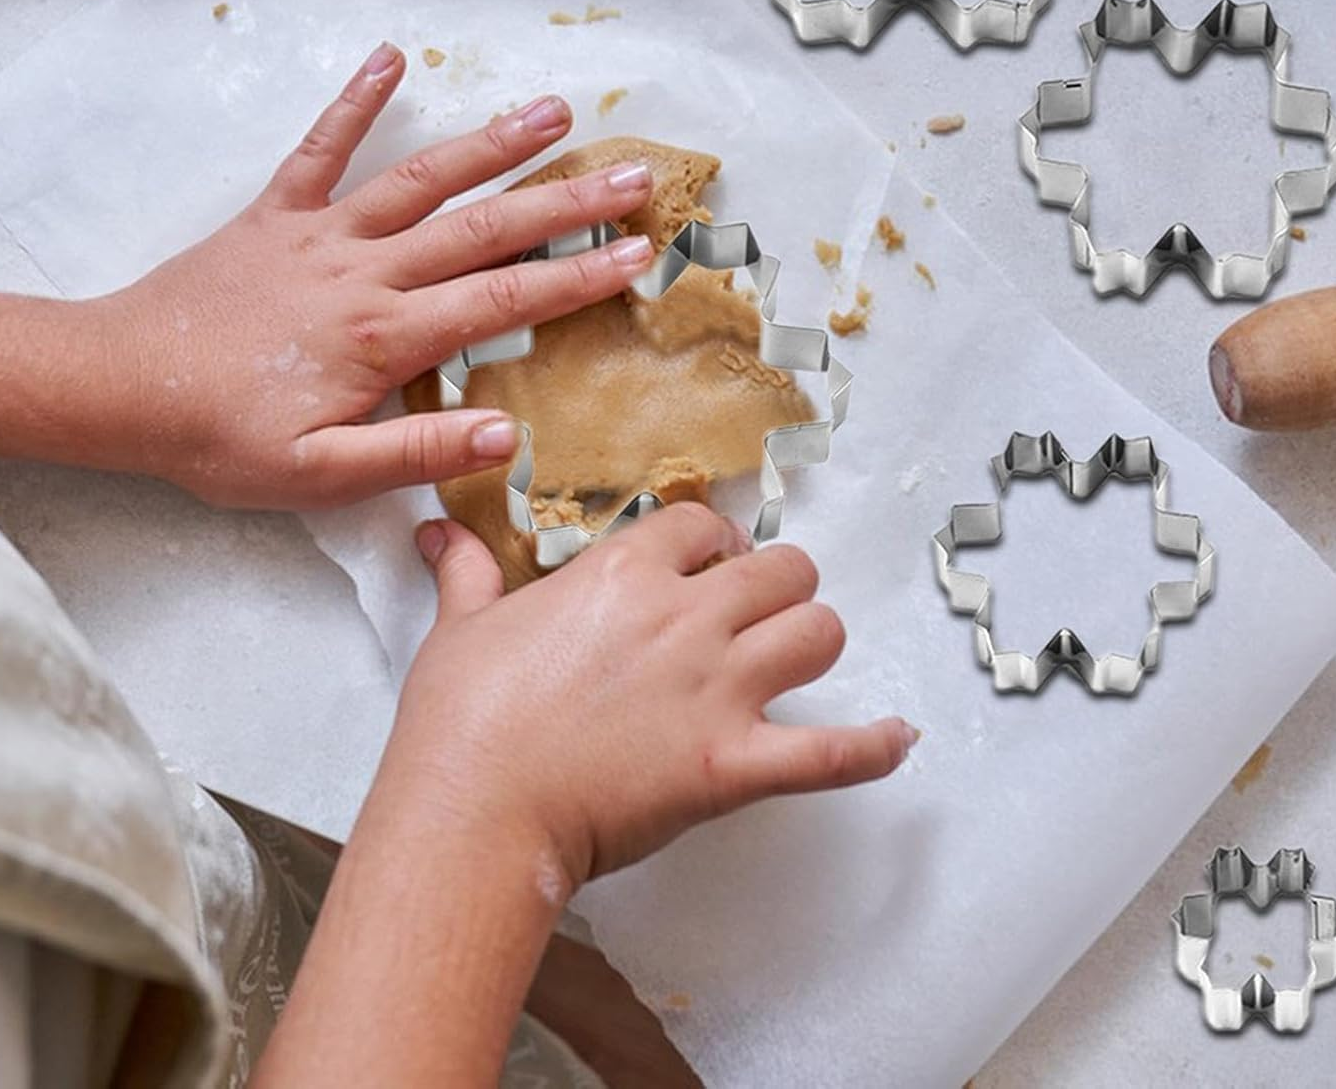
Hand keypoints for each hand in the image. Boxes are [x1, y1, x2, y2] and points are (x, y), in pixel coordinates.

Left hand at [87, 42, 655, 508]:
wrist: (119, 387)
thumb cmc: (221, 438)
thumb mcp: (319, 475)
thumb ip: (415, 450)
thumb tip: (505, 434)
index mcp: (385, 334)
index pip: (502, 298)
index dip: (578, 276)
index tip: (639, 252)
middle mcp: (366, 270)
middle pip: (483, 227)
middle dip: (567, 200)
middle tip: (634, 174)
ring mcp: (323, 232)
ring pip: (423, 178)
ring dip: (491, 143)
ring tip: (554, 111)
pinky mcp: (278, 211)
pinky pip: (321, 147)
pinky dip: (354, 101)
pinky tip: (390, 56)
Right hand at [385, 504, 917, 896]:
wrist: (471, 810)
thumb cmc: (461, 720)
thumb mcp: (460, 628)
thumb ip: (465, 572)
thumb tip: (437, 531)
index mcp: (623, 574)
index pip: (704, 525)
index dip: (716, 540)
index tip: (710, 562)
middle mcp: (684, 617)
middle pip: (782, 568)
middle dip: (778, 585)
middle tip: (755, 614)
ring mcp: (716, 688)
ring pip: (818, 632)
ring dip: (813, 642)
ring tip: (794, 661)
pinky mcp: (733, 762)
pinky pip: (833, 753)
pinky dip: (874, 749)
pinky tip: (899, 740)